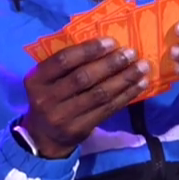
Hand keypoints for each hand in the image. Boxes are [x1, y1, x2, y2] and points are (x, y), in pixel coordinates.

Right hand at [21, 38, 149, 158]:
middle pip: (84, 78)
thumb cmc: (50, 98)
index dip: (88, 50)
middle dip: (110, 64)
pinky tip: (140, 85)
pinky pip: (108, 109)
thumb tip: (105, 45)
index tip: (111, 42)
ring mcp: (64, 116)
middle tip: (131, 53)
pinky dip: (126, 95)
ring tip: (142, 67)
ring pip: (99, 94)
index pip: (64, 60)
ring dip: (124, 79)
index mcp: (36, 80)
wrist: (44, 137)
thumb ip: (66, 65)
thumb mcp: (47, 80)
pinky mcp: (80, 129)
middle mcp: (47, 98)